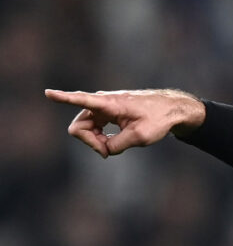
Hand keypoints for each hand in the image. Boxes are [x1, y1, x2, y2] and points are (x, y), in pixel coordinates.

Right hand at [44, 89, 205, 157]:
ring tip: (113, 147)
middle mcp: (102, 102)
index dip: (64, 98)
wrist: (171, 109)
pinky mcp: (107, 112)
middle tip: (107, 152)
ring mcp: (104, 107)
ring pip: (85, 128)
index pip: (82, 99)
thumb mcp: (139, 137)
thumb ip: (117, 145)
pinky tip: (111, 143)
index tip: (48, 93)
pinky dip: (100, 138)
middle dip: (89, 142)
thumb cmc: (158, 119)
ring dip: (96, 141)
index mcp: (109, 103)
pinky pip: (94, 127)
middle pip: (79, 126)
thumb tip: (105, 149)